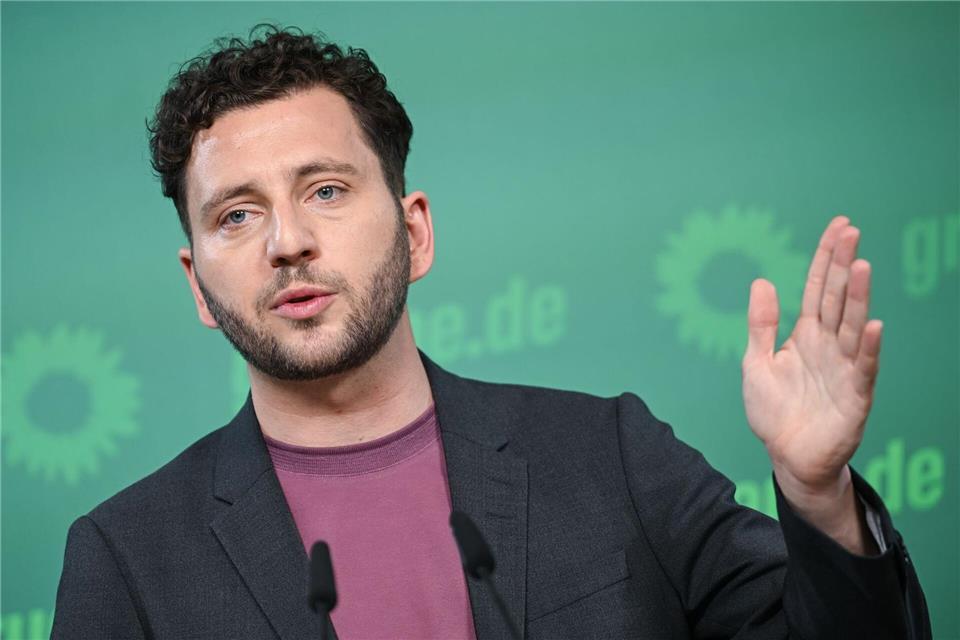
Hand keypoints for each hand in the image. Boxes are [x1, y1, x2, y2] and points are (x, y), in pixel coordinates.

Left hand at [742, 215, 881, 491]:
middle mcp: (829, 346)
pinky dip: (867, 349)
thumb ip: (761, 324)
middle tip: (852, 232)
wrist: (787, 456)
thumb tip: (761, 280)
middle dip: (843, 265)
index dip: (825, 258)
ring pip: (852, 326)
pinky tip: (872, 326)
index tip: (838, 226)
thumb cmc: (774, 410)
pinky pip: (862, 369)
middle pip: (837, 298)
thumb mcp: (755, 362)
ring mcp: (843, 369)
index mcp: (806, 335)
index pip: (817, 288)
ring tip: (861, 266)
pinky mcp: (854, 396)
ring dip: (858, 298)